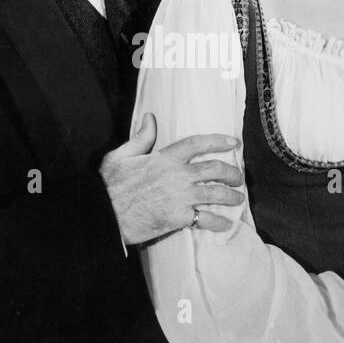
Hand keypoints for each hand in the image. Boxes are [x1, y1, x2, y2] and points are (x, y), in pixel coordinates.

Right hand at [100, 113, 244, 244]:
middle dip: (232, 173)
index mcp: (165, 158)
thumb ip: (140, 137)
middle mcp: (177, 175)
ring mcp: (180, 197)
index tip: (233, 142)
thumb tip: (150, 118)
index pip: (197, 144)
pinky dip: (219, 222)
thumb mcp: (121, 155)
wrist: (105, 214)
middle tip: (238, 177)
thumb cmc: (110, 185)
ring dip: (231, 196)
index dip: (218, 141)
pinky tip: (225, 224)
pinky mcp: (178, 218)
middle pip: (214, 169)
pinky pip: (205, 219)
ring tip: (238, 199)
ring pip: (216, 193)